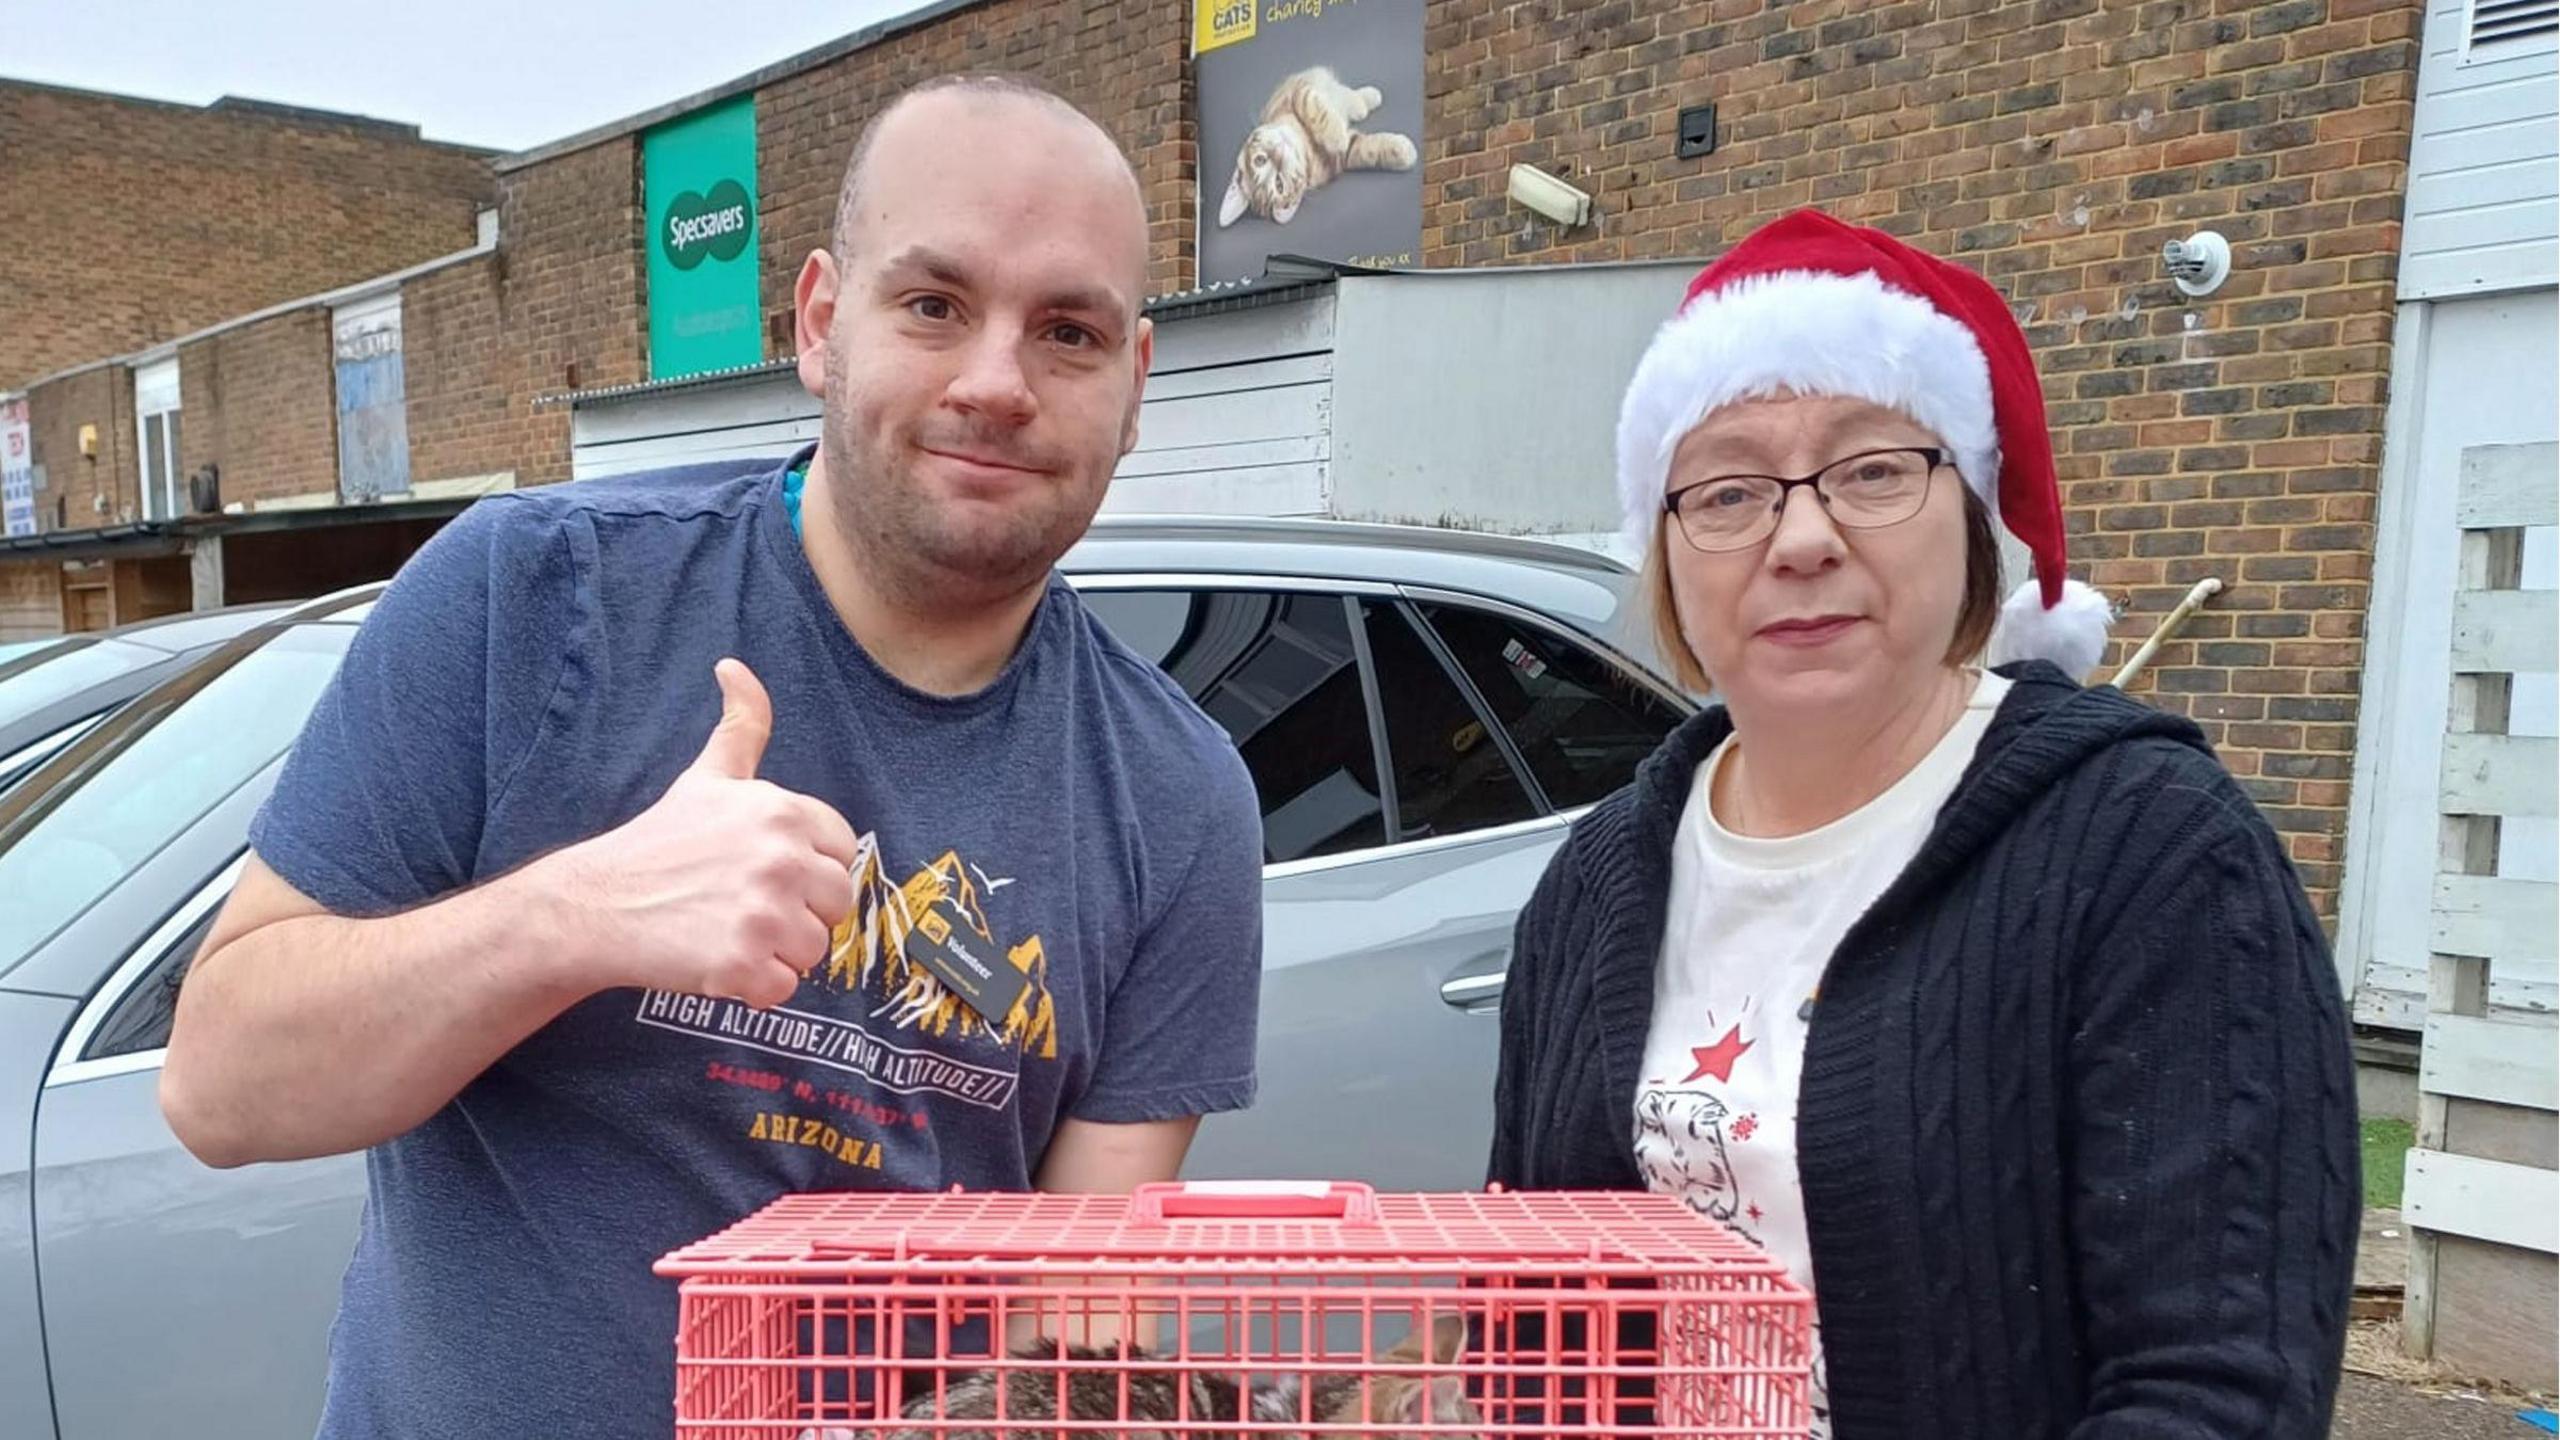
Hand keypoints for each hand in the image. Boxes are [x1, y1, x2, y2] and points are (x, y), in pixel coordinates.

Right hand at [528, 659, 859, 1007]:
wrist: (596, 905)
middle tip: (743, 907)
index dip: (807, 870)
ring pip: (814, 951)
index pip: (842, 855)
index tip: (763, 872)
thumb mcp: (707, 776)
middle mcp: (781, 859)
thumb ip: (741, 725)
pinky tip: (718, 961)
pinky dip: (755, 987)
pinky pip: (784, 989)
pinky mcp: (742, 966)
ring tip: (727, 930)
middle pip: (835, 906)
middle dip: (797, 914)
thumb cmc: (659, 842)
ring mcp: (763, 915)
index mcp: (783, 812)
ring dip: (777, 952)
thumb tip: (735, 666)